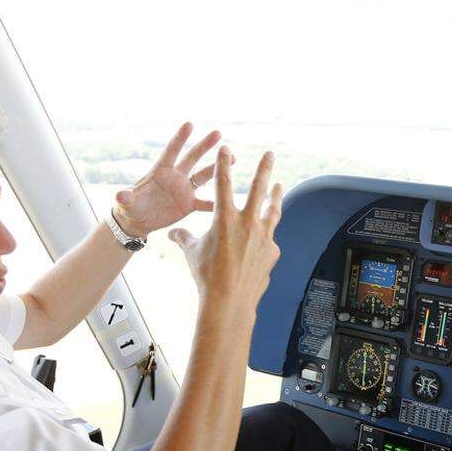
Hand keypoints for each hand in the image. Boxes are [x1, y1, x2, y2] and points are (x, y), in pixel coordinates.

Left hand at [112, 122, 228, 236]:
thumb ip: (125, 197)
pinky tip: (230, 198)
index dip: (180, 138)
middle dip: (204, 145)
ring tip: (232, 158)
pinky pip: (205, 202)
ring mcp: (183, 190)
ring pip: (203, 176)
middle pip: (192, 158)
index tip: (190, 124)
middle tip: (218, 133)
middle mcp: (175, 177)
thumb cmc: (129, 207)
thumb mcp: (126, 202)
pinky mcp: (188, 204)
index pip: (171, 151)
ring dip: (217, 168)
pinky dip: (216, 202)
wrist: (137, 221)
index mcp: (160, 171)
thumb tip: (120, 195)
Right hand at [169, 148, 282, 313]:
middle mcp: (247, 223)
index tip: (226, 149)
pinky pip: (269, 239)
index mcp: (225, 218)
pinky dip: (265, 236)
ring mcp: (263, 237)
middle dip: (264, 169)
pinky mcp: (272, 252)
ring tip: (278, 186)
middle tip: (270, 154)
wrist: (229, 300)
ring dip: (275, 196)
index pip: (224, 183)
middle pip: (258, 189)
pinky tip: (263, 238)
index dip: (223, 164)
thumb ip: (184, 238)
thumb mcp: (191, 253)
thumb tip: (173, 233)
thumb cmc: (206, 275)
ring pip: (272, 210)